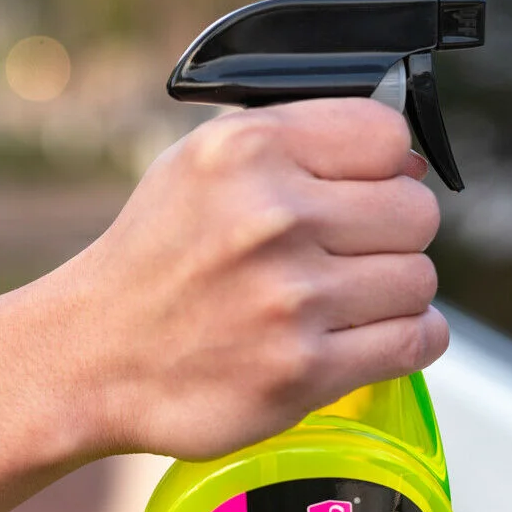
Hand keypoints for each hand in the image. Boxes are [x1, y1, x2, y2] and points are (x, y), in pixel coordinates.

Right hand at [54, 98, 445, 460]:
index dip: (382, 173)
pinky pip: (415, 341)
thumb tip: (407, 164)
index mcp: (246, 152)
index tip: (358, 200)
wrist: (92, 357)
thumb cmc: (151, 264)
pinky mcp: (303, 371)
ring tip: (335, 305)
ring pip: (419, 281)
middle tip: (342, 260)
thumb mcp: (196, 167)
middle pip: (416, 214)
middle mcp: (271, 218)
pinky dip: (404, 341)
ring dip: (390, 295)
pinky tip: (362, 338)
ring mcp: (290, 299)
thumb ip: (292, 144)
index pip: (388, 140)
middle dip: (388, 238)